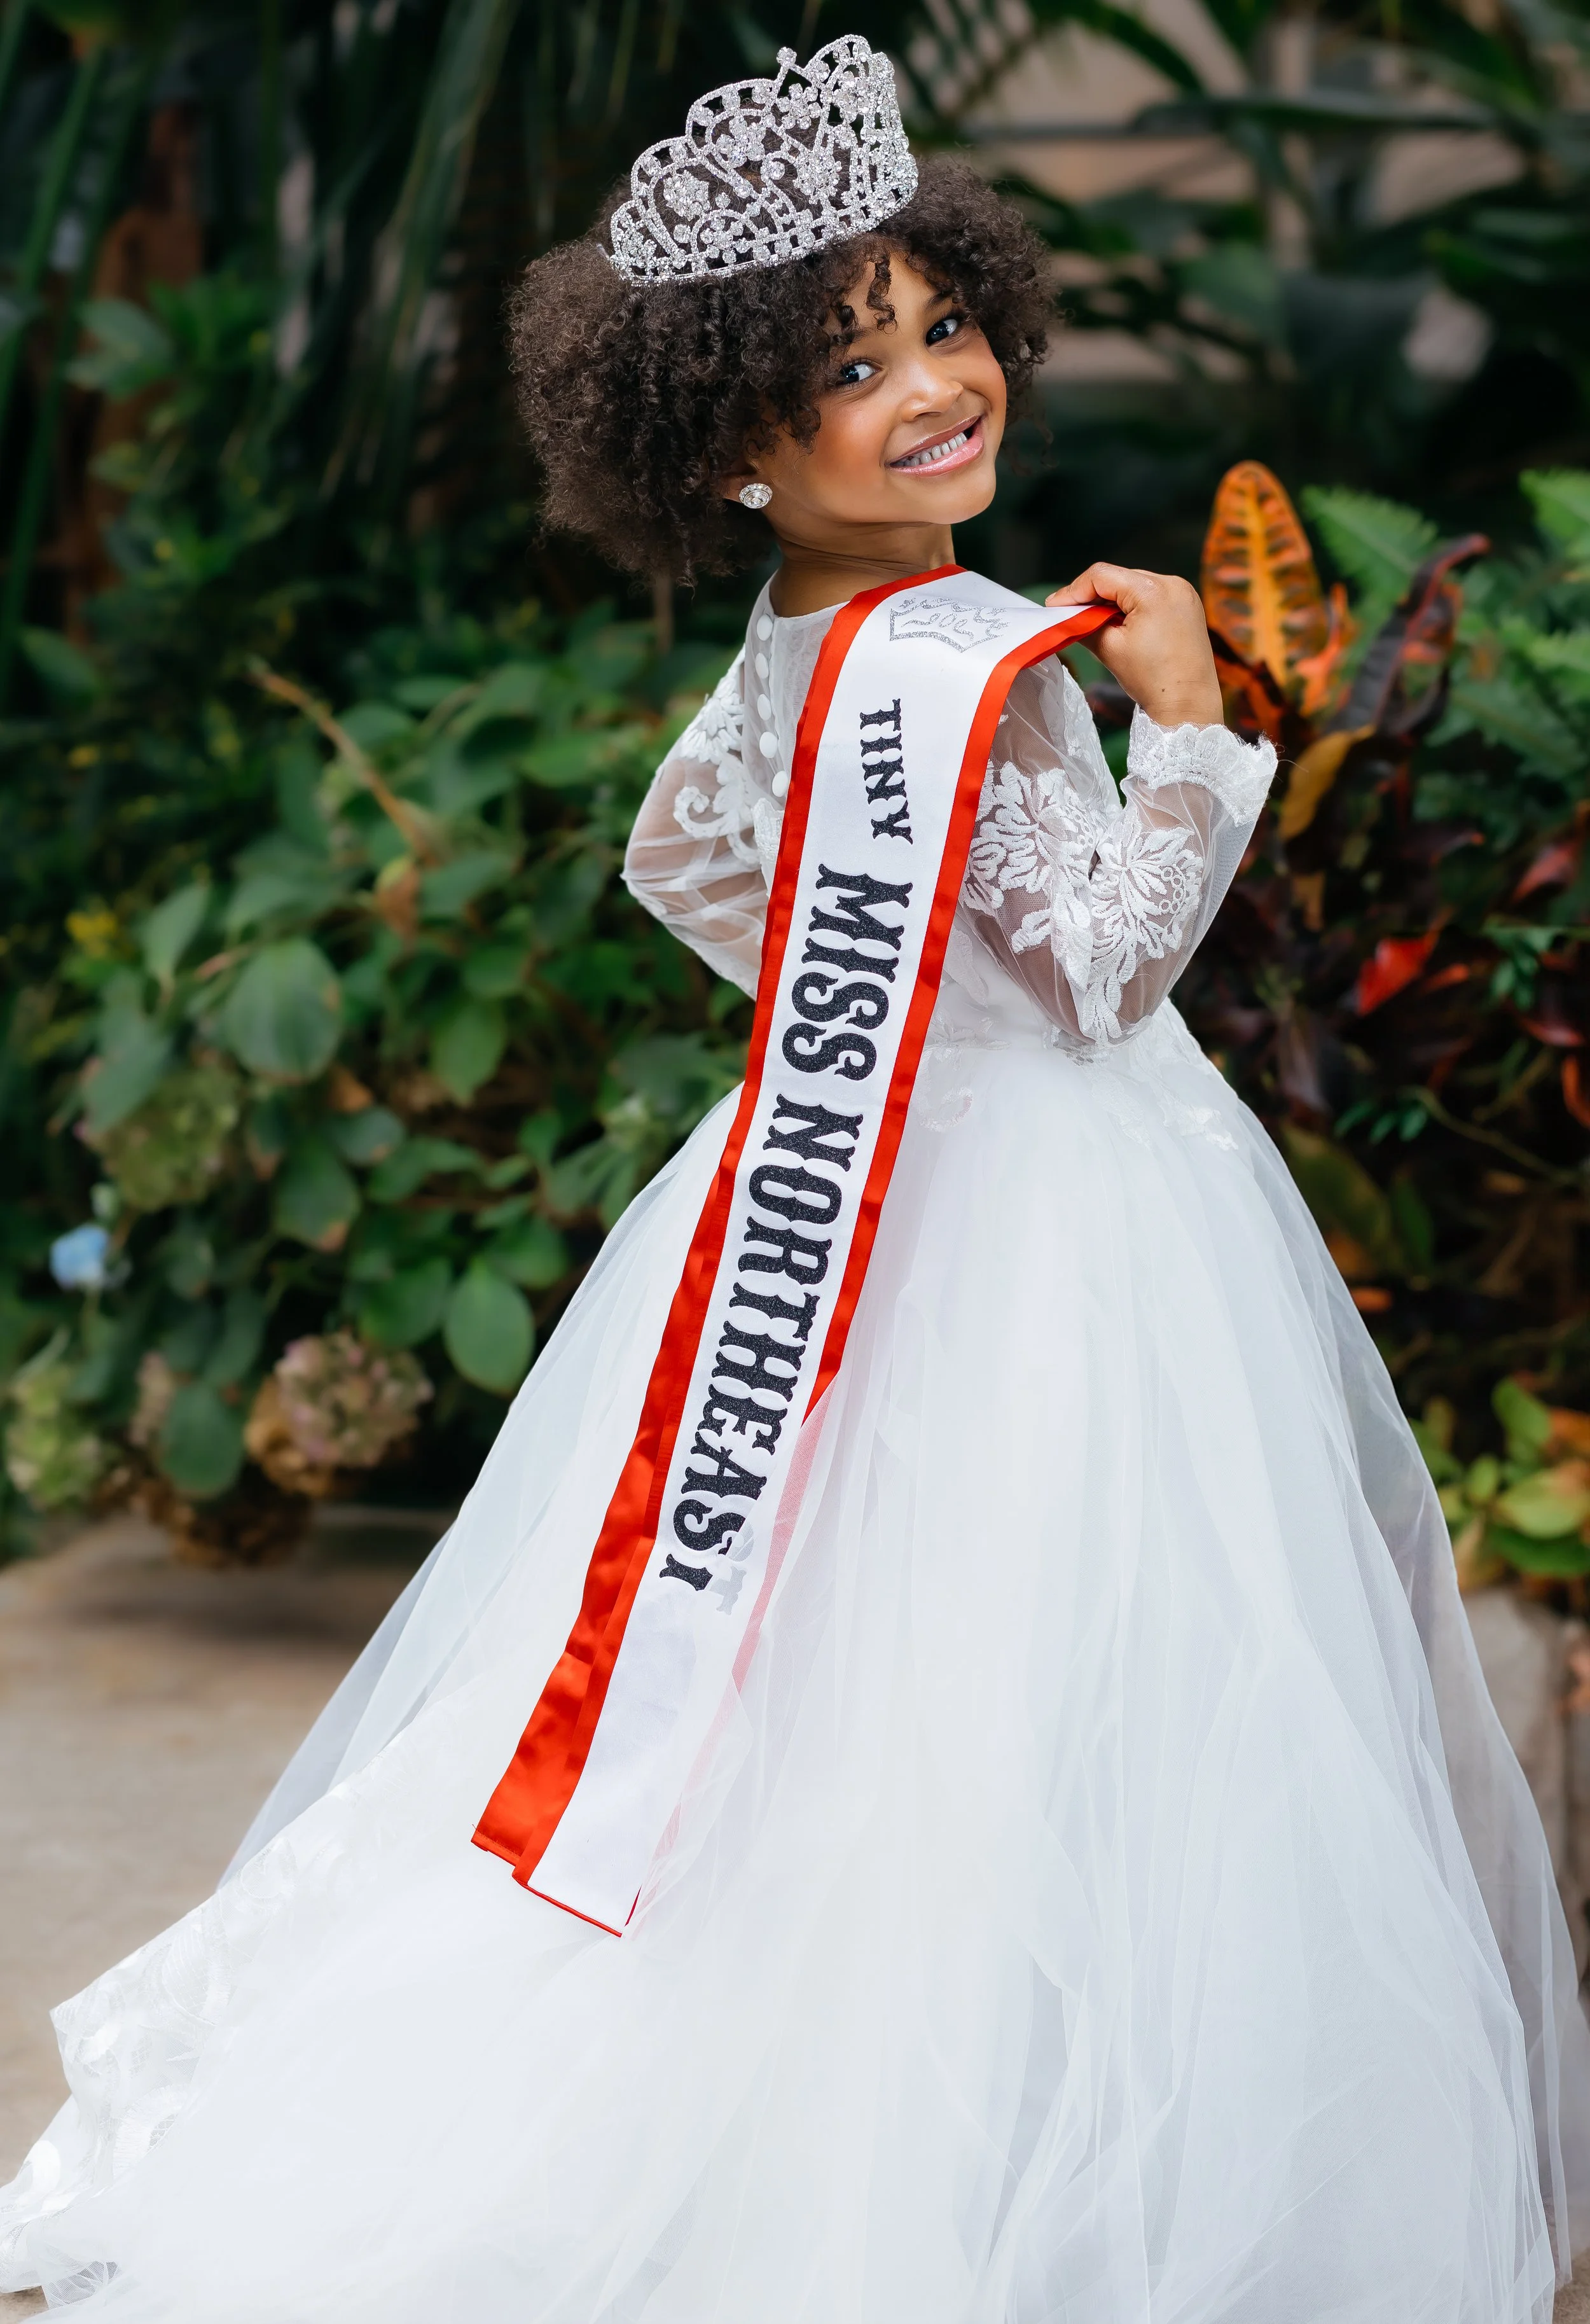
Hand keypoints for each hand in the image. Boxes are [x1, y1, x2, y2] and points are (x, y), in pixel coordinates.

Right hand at [1047, 563, 1222, 729]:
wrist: (1189, 705)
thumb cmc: (1151, 680)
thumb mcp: (1109, 649)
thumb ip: (1084, 625)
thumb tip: (1068, 616)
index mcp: (1152, 590)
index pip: (1101, 576)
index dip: (1073, 591)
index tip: (1054, 607)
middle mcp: (1172, 583)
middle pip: (1119, 578)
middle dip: (1093, 596)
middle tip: (1070, 615)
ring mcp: (1183, 593)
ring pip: (1134, 586)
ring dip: (1112, 601)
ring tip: (1095, 622)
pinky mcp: (1188, 605)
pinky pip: (1152, 596)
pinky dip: (1132, 606)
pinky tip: (1121, 624)